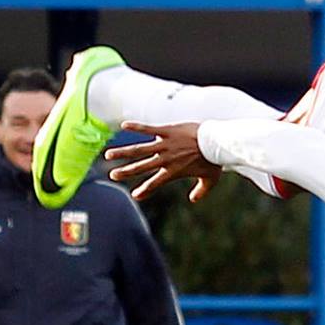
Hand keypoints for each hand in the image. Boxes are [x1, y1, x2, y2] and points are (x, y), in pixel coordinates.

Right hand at [105, 122, 223, 203]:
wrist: (216, 141)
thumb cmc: (214, 160)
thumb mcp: (210, 179)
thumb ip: (200, 191)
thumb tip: (193, 199)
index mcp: (173, 172)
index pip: (154, 183)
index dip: (145, 190)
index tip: (135, 195)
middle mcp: (165, 159)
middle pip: (141, 167)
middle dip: (126, 172)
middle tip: (113, 176)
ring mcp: (164, 145)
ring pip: (139, 149)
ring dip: (123, 152)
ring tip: (108, 155)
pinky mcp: (166, 131)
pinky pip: (148, 128)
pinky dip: (136, 127)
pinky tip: (124, 125)